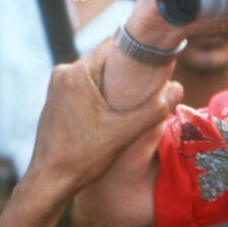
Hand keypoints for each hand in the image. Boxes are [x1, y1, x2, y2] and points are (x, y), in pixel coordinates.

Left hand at [23, 43, 182, 198]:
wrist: (49, 181)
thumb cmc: (82, 157)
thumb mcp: (124, 133)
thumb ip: (153, 109)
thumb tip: (177, 88)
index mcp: (77, 73)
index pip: (114, 44)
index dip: (139, 50)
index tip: (158, 59)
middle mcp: (63, 74)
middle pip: (105, 60)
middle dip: (129, 70)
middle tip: (152, 84)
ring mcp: (58, 87)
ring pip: (97, 75)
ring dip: (116, 84)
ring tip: (135, 101)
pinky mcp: (57, 101)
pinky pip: (86, 88)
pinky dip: (102, 94)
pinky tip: (114, 113)